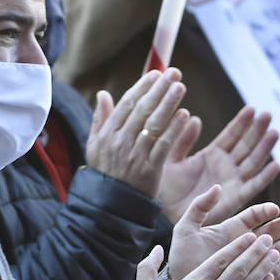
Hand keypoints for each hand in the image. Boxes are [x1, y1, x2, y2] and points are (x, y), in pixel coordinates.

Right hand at [84, 69, 199, 197]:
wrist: (109, 206)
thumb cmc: (104, 173)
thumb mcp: (94, 146)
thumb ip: (100, 119)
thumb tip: (102, 94)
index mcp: (107, 134)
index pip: (127, 104)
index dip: (142, 87)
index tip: (155, 74)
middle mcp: (120, 142)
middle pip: (142, 110)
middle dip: (159, 89)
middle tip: (174, 73)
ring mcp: (135, 155)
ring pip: (154, 124)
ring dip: (169, 103)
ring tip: (180, 87)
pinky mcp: (150, 169)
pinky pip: (164, 145)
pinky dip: (174, 130)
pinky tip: (185, 115)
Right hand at [134, 230, 279, 279]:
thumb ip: (147, 268)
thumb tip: (155, 248)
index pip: (220, 260)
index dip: (237, 246)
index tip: (250, 236)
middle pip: (238, 269)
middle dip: (255, 252)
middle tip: (268, 239)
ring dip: (263, 268)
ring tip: (275, 254)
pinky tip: (269, 278)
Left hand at [157, 105, 279, 223]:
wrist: (162, 214)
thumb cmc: (164, 188)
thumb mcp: (171, 159)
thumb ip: (183, 140)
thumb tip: (194, 118)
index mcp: (211, 155)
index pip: (231, 135)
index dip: (242, 122)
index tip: (253, 108)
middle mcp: (225, 167)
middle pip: (246, 145)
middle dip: (257, 130)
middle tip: (267, 114)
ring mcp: (232, 181)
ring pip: (253, 161)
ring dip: (265, 148)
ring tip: (274, 132)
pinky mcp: (235, 198)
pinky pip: (253, 186)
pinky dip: (265, 177)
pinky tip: (276, 165)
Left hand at [168, 187, 279, 279]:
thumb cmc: (181, 256)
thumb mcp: (186, 229)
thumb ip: (199, 207)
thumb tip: (217, 187)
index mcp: (231, 229)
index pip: (253, 215)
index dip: (265, 211)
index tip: (274, 209)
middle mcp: (243, 244)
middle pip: (269, 231)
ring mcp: (248, 262)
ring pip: (273, 251)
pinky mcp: (250, 279)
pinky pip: (269, 273)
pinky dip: (279, 269)